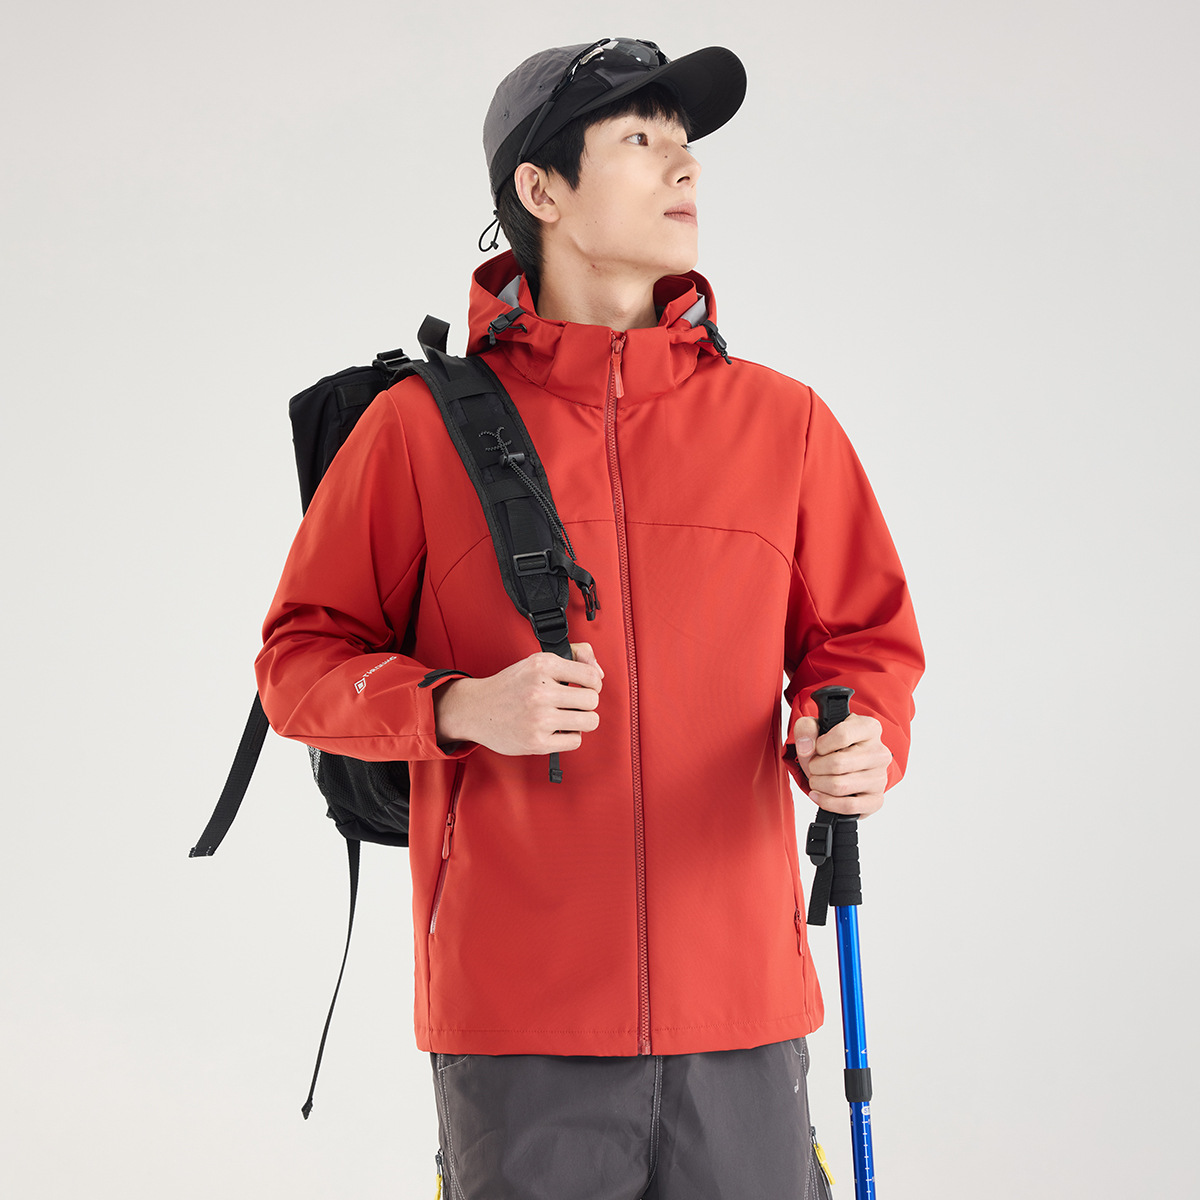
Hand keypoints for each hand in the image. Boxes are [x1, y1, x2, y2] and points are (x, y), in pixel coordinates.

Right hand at [433, 643, 602, 755]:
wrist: (476, 708)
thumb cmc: (510, 686)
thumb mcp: (537, 661)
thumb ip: (574, 656)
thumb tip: (600, 672)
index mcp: (542, 665)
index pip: (591, 675)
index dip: (593, 683)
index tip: (586, 687)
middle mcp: (540, 690)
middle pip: (592, 700)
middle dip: (586, 703)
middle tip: (573, 703)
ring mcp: (538, 718)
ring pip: (589, 721)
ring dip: (582, 720)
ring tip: (568, 716)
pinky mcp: (537, 741)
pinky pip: (575, 741)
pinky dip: (569, 736)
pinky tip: (557, 729)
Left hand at [792, 712, 891, 815]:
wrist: (844, 765)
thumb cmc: (832, 745)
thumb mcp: (816, 728)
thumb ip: (806, 729)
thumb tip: (806, 748)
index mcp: (869, 728)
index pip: (842, 735)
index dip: (821, 744)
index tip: (817, 747)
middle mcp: (879, 753)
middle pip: (838, 763)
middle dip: (815, 767)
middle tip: (814, 766)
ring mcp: (880, 778)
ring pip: (840, 786)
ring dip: (819, 784)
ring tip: (817, 779)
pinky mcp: (876, 800)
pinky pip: (848, 806)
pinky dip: (827, 802)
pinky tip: (818, 795)